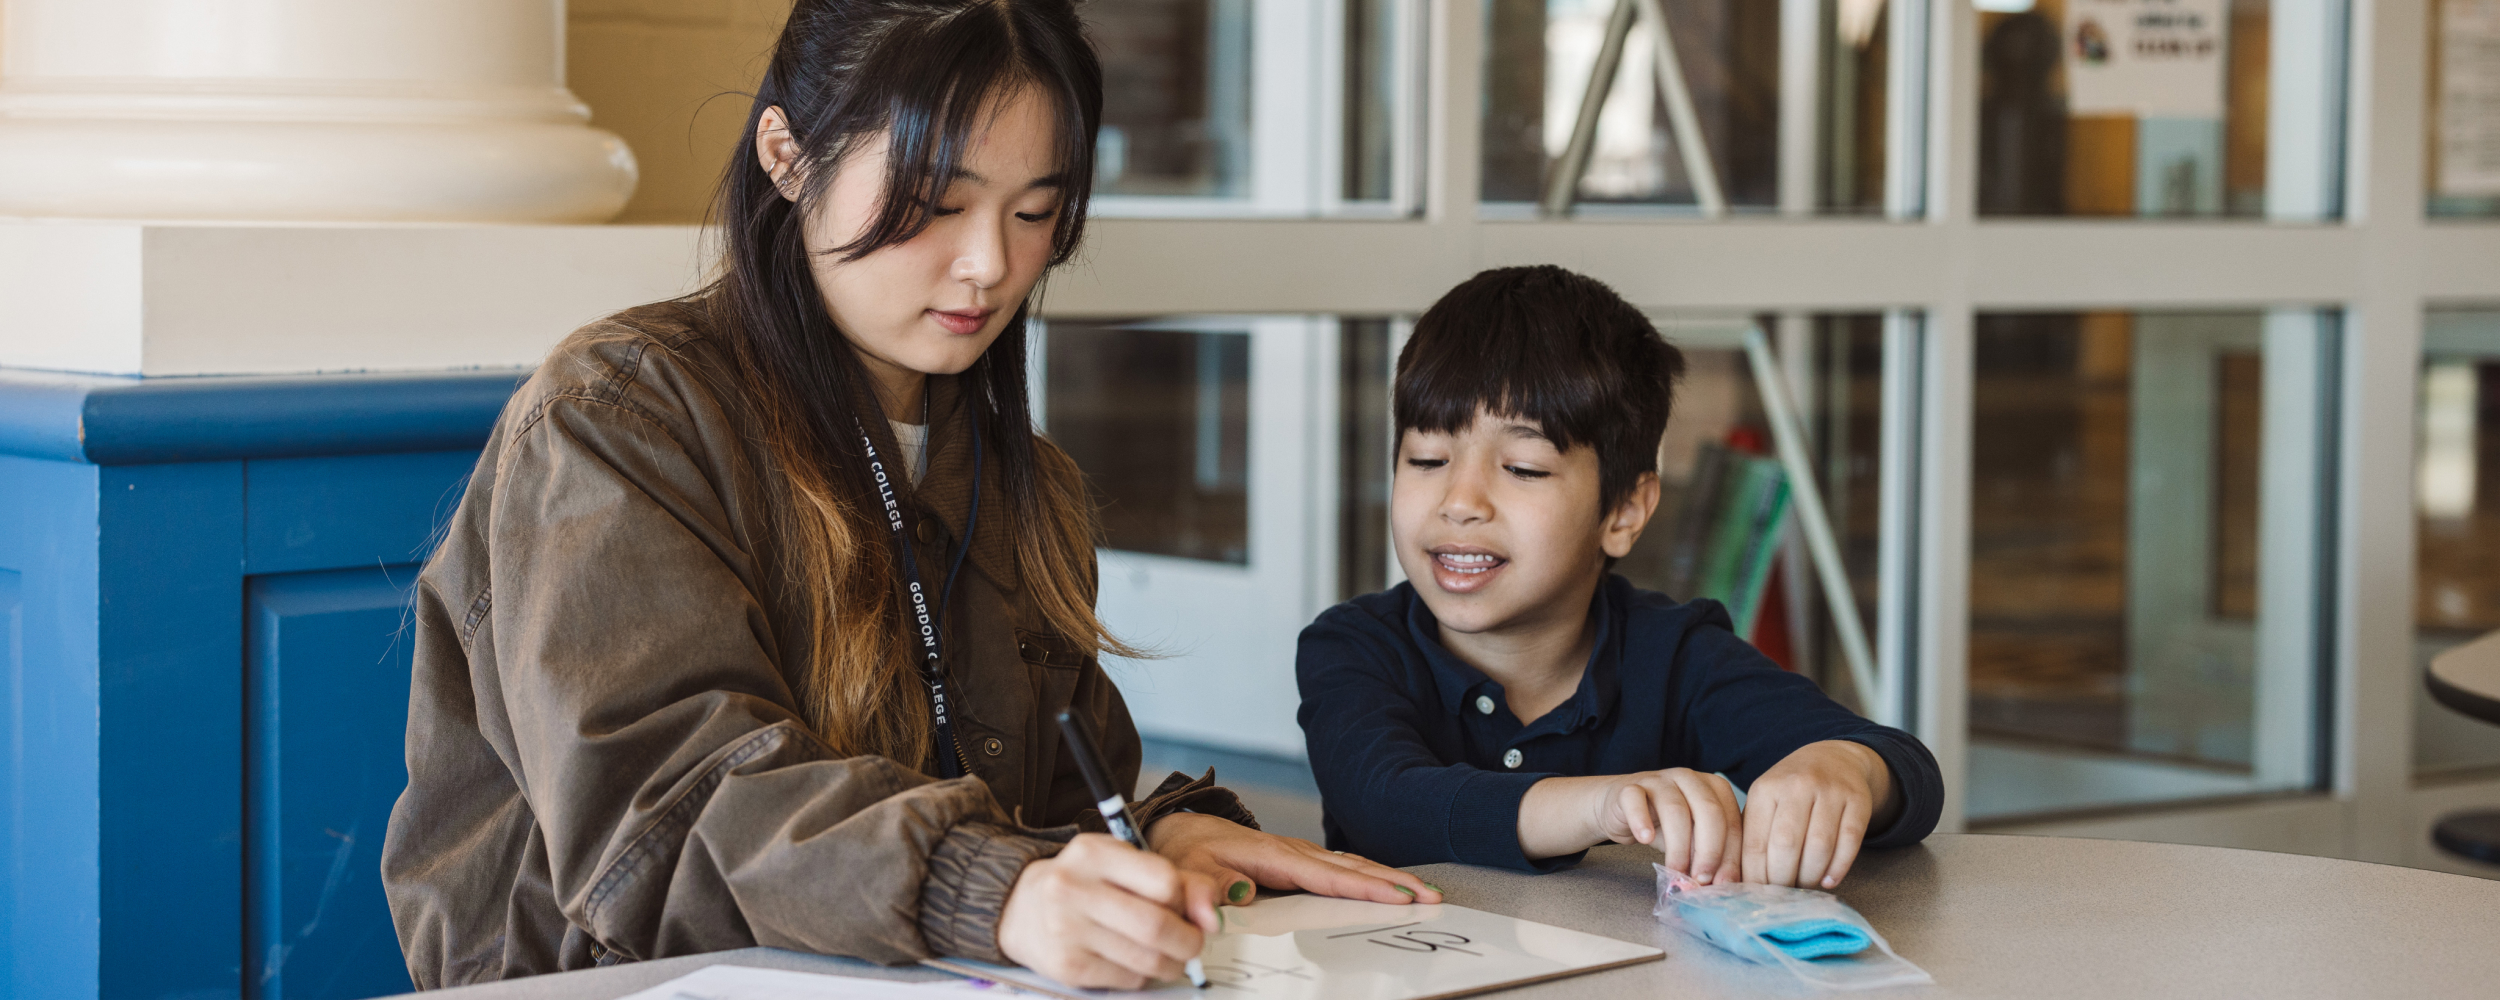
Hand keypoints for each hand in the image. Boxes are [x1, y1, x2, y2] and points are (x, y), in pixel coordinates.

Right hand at [995, 833, 1219, 989]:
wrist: (1020, 907)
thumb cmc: (1085, 882)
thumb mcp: (1126, 864)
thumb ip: (1180, 880)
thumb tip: (1213, 917)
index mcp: (1093, 852)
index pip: (1164, 880)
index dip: (1187, 900)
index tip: (1187, 907)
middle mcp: (1072, 888)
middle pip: (1157, 925)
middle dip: (1189, 940)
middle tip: (1191, 941)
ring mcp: (1066, 930)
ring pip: (1148, 959)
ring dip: (1171, 962)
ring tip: (1167, 953)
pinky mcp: (1066, 966)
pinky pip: (1128, 979)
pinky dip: (1143, 975)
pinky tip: (1132, 960)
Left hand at [1146, 812, 1441, 906]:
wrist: (1178, 830)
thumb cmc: (1185, 853)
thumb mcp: (1185, 870)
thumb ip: (1201, 890)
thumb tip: (1215, 909)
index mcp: (1272, 856)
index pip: (1327, 876)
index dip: (1364, 887)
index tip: (1398, 897)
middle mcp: (1292, 851)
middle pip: (1353, 867)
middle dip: (1394, 881)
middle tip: (1431, 897)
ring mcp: (1298, 854)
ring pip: (1353, 865)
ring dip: (1390, 878)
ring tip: (1425, 893)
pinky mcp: (1298, 860)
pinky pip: (1343, 869)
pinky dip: (1371, 876)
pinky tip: (1391, 886)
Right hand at [1521, 770, 1741, 880]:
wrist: (1621, 809)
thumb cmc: (1664, 825)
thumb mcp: (1694, 839)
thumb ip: (1710, 854)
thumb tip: (1725, 885)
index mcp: (1714, 787)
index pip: (1731, 820)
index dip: (1731, 854)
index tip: (1723, 883)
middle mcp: (1689, 778)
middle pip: (1708, 811)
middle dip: (1709, 850)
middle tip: (1701, 879)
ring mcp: (1658, 780)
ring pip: (1675, 809)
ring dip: (1679, 846)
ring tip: (1676, 871)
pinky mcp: (1629, 788)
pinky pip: (1636, 801)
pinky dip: (1641, 820)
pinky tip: (1645, 840)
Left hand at [1741, 739, 1895, 889]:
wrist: (1834, 759)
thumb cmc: (1791, 791)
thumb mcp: (1765, 801)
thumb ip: (1753, 835)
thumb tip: (1740, 882)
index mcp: (1765, 789)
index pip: (1755, 842)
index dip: (1755, 876)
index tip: (1756, 895)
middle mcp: (1798, 785)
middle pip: (1787, 846)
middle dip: (1782, 879)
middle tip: (1782, 894)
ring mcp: (1831, 791)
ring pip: (1819, 847)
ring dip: (1810, 876)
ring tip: (1804, 887)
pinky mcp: (1858, 800)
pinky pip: (1850, 842)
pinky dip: (1838, 868)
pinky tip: (1828, 880)